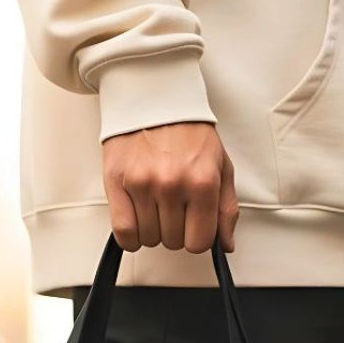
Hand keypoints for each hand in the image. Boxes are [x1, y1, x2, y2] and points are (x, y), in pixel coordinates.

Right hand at [102, 122, 238, 253]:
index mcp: (202, 182)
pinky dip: (130, 235)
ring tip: (155, 204)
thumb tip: (225, 245)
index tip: (192, 226)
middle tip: (173, 206)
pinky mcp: (117, 182)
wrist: (153, 98)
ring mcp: (143, 184)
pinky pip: (124, 232)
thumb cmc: (188, 132)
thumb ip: (226, 209)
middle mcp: (172, 184)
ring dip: (152, 229)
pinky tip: (137, 220)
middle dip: (175, 231)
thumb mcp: (220, 166)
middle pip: (173, 242)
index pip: (199, 242)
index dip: (196, 238)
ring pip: (149, 239)